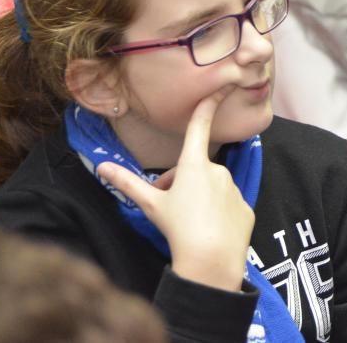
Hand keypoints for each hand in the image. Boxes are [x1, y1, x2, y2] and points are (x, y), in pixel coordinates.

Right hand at [97, 89, 253, 290]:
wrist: (211, 263)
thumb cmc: (178, 229)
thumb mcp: (150, 204)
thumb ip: (128, 183)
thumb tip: (101, 166)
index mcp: (194, 164)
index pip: (199, 126)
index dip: (209, 103)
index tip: (225, 83)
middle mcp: (218, 171)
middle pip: (195, 170)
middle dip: (180, 182)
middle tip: (167, 206)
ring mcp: (234, 189)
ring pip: (211, 188)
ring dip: (197, 198)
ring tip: (186, 222)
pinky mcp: (245, 208)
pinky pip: (227, 206)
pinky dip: (216, 215)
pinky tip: (208, 231)